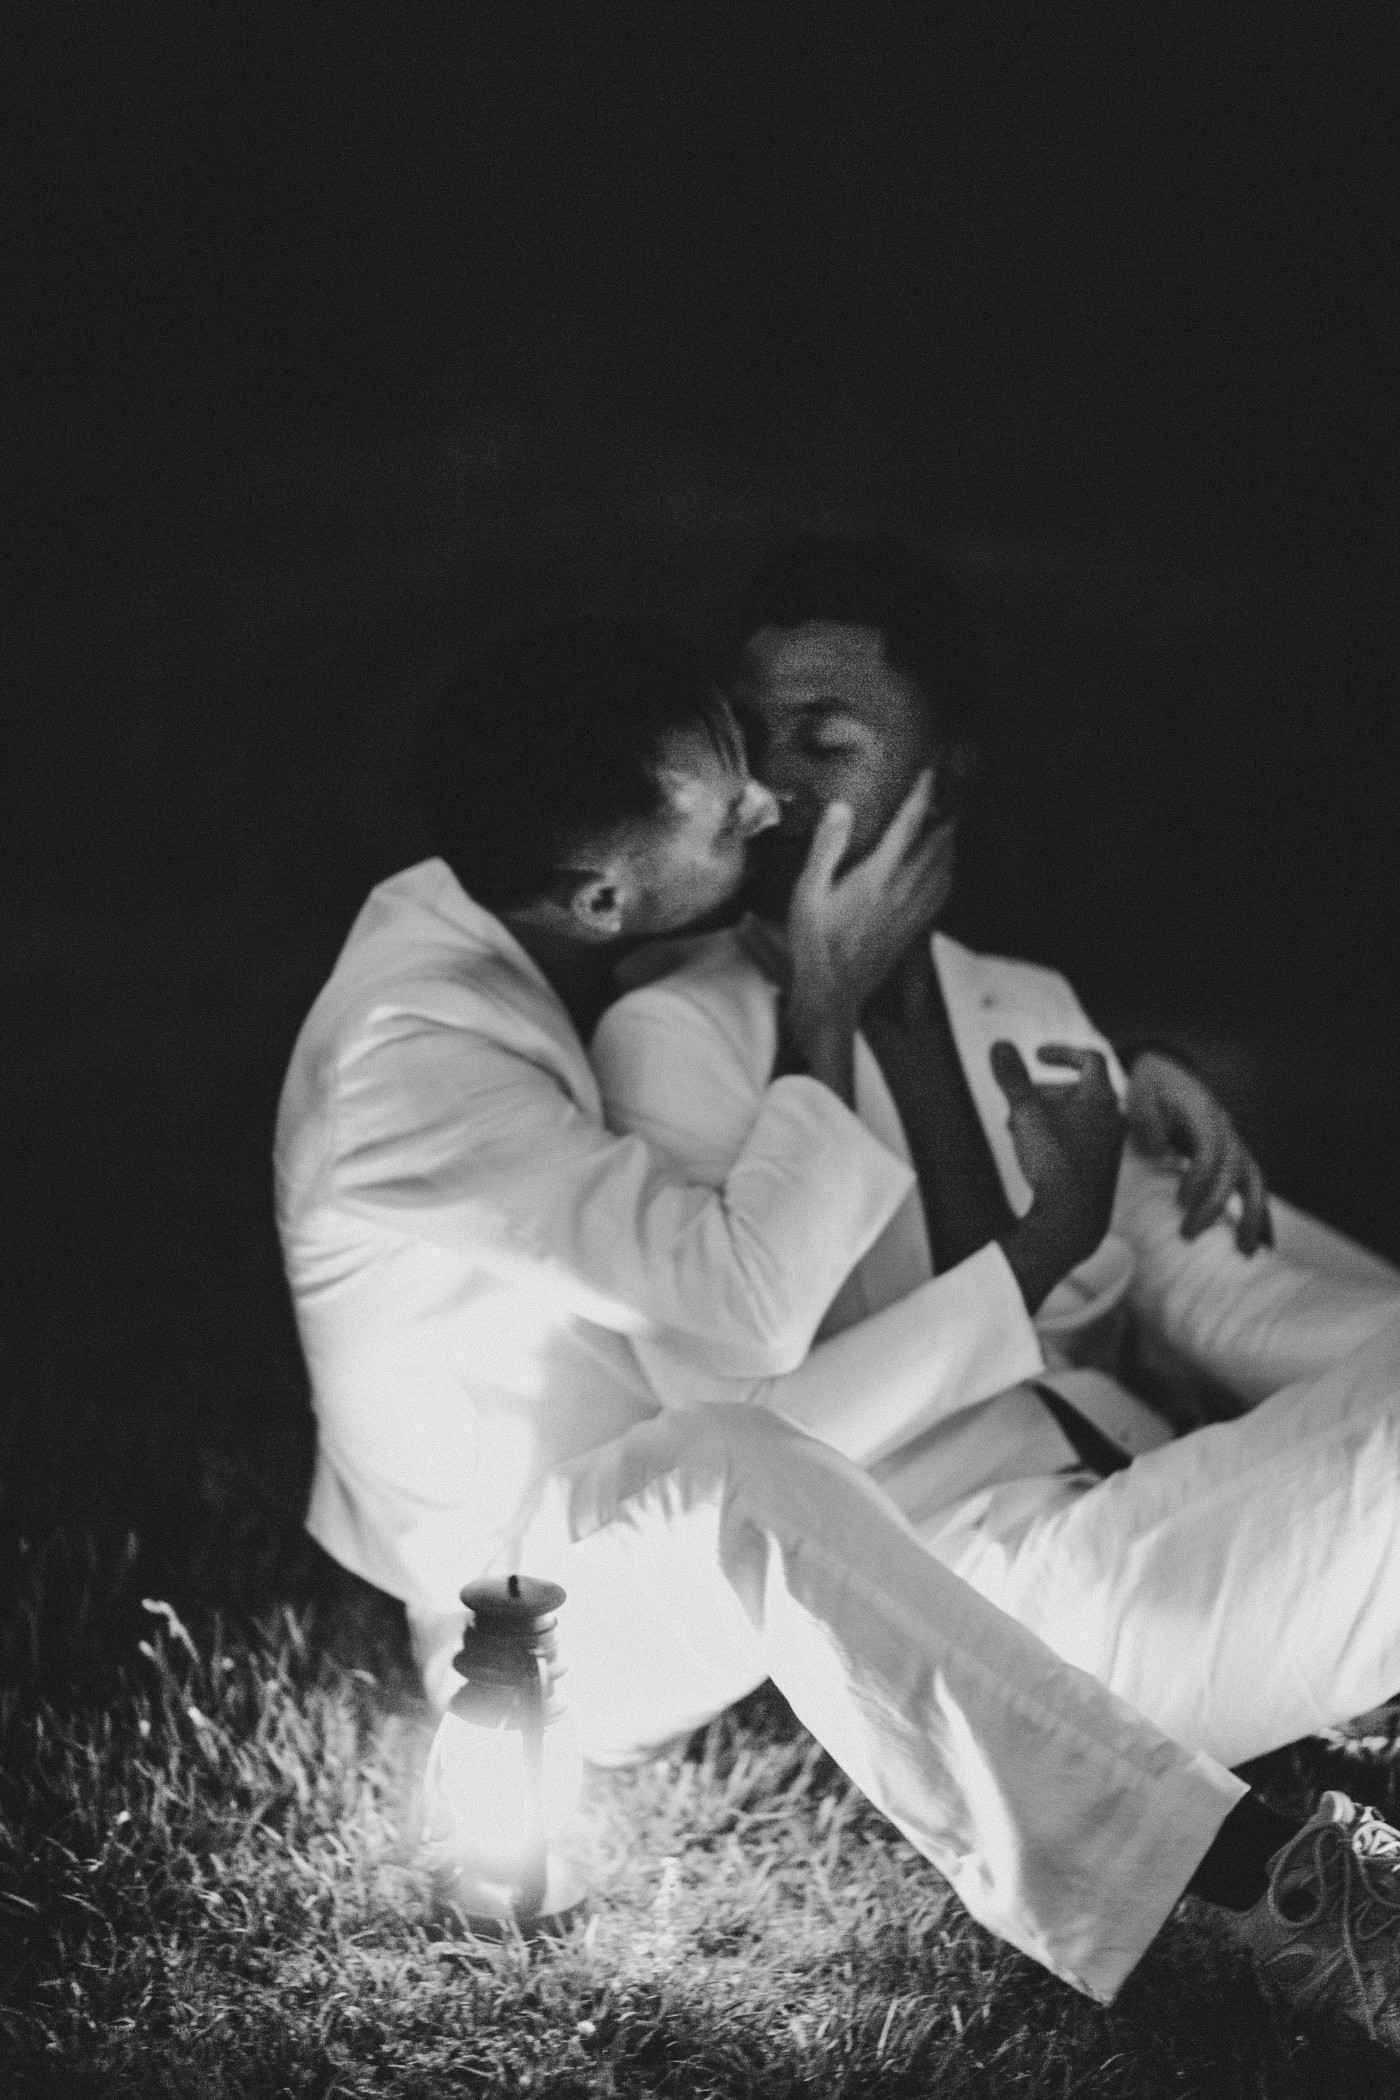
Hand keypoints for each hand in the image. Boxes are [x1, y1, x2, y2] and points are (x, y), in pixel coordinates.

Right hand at [785, 771, 955, 1036]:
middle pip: (938, 844)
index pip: (908, 826)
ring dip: (951, 841)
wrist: (833, 992)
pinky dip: (949, 871)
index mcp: (877, 877)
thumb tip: (840, 809)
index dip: (922, 795)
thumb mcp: (807, 892)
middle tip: (950, 792)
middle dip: (946, 814)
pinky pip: (943, 893)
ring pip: (946, 867)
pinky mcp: (914, 928)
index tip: (930, 773)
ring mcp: (912, 912)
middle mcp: (902, 891)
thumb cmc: (814, 943)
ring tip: (950, 823)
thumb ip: (826, 848)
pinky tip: (946, 867)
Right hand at [989, 1042, 1125, 1312]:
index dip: (1062, 1052)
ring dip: (1046, 1112)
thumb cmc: (1054, 1162)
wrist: (1073, 1220)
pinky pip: (1078, 1138)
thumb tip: (999, 1045)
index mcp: (1101, 1099)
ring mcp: (1108, 1145)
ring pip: (1077, 1115)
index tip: (1035, 1055)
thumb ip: (1013, 1077)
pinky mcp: (1100, 1168)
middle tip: (1017, 1098)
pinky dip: (1055, 1132)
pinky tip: (1031, 1149)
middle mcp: (1112, 1119)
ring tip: (1016, 1124)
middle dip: (1044, 1088)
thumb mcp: (1026, 1113)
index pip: (1089, 1059)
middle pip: (1080, 1089)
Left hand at [1126, 1051, 1271, 1252]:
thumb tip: (1159, 1152)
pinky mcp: (1234, 1154)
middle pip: (1233, 1171)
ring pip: (1254, 1180)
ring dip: (1253, 1216)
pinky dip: (1260, 1213)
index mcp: (1204, 1115)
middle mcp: (1226, 1129)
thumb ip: (1147, 1122)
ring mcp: (1234, 1142)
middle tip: (1190, 1235)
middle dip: (1215, 1206)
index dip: (1198, 1178)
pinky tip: (1264, 1242)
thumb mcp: (1140, 1097)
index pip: (1209, 1152)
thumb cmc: (1149, 1088)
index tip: (1179, 1202)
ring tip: (1247, 1252)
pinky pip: (1253, 1185)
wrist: (1164, 1070)